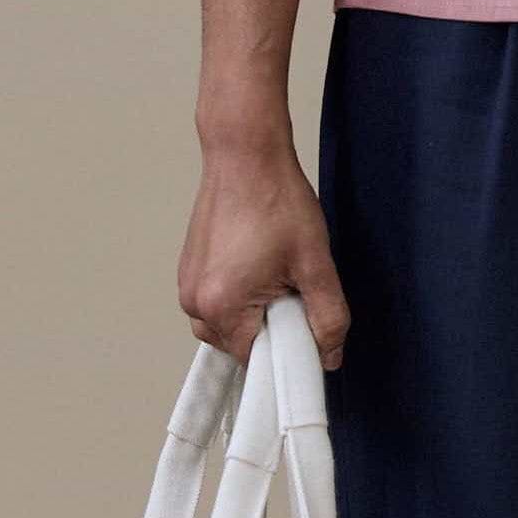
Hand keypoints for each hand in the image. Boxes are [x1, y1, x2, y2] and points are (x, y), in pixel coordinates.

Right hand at [177, 114, 350, 368]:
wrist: (245, 155)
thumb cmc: (277, 201)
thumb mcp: (316, 264)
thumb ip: (329, 317)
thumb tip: (330, 357)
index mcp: (222, 308)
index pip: (259, 361)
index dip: (290, 346)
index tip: (306, 318)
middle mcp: (195, 304)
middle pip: (242, 345)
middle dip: (272, 327)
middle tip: (292, 284)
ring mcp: (187, 287)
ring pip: (231, 324)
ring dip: (257, 310)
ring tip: (275, 269)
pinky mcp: (189, 272)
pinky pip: (219, 303)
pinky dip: (242, 295)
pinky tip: (259, 262)